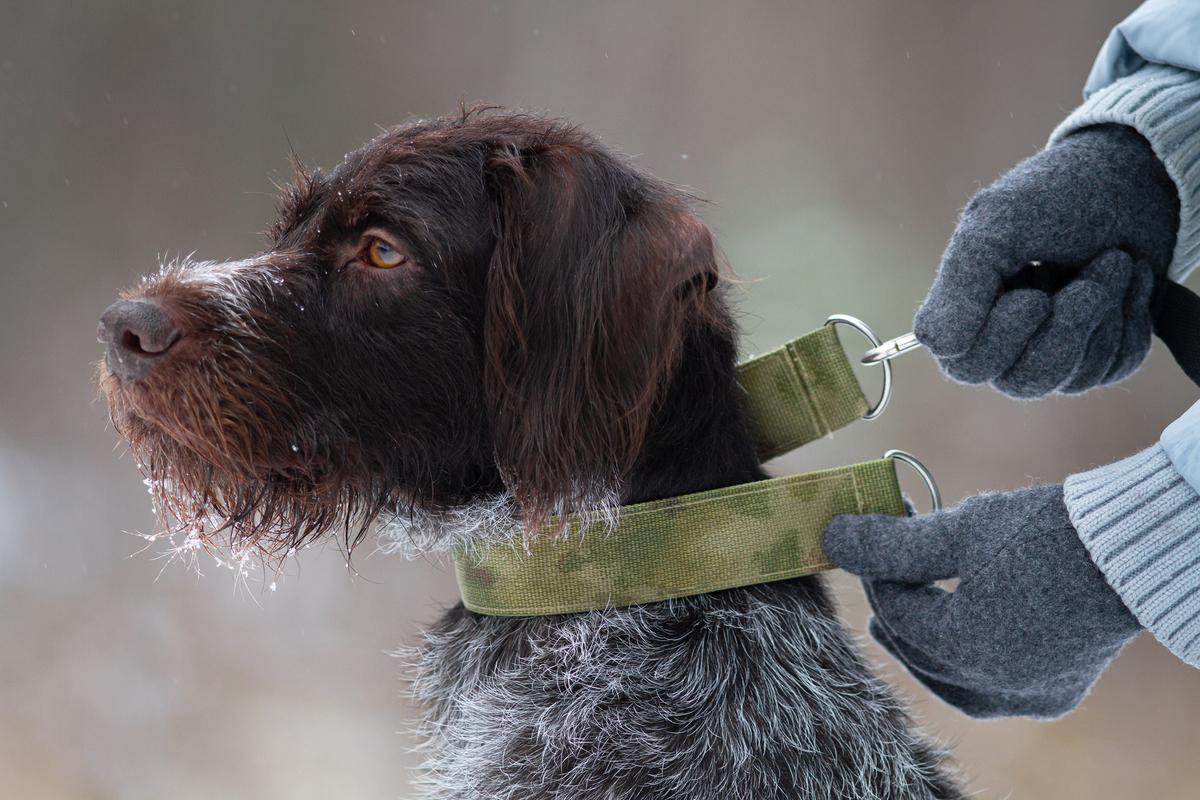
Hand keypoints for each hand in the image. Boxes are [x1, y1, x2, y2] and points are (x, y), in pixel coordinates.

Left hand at [823, 484, 1141, 718]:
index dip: (875, 571)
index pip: (894, 611)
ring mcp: (1025, 694)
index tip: (869, 536)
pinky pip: (990, 689)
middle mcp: (991, 684)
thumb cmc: (1042, 531)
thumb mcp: (959, 531)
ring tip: (900, 615)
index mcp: (962, 645)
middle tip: (881, 572)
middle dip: (894, 606)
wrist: (1128, 550)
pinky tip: (953, 644)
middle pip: (917, 648)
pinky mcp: (1053, 693)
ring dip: (921, 644)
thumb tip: (832, 537)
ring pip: (948, 680)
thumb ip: (891, 543)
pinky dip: (965, 666)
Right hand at [915, 124, 1178, 397]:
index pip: (966, 365)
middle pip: (1022, 381)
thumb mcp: (999, 225)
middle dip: (1067, 325)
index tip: (1033, 293)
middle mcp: (1005, 344)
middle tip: (1093, 271)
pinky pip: (1115, 365)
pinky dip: (1131, 316)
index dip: (1002, 337)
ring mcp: (1054, 355)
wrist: (1135, 179)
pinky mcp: (1101, 357)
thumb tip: (937, 343)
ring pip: (1073, 377)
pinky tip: (1127, 280)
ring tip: (1114, 260)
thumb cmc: (1058, 196)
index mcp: (965, 313)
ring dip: (1104, 310)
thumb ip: (960, 284)